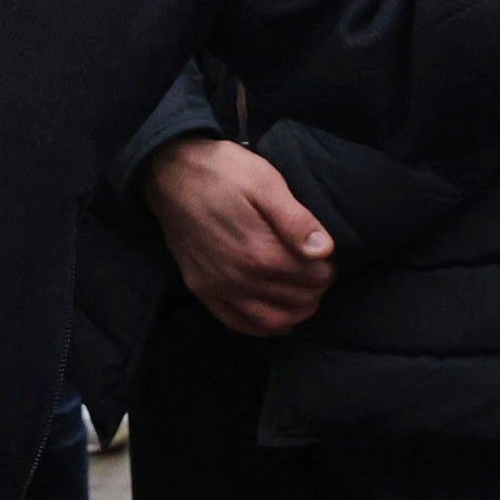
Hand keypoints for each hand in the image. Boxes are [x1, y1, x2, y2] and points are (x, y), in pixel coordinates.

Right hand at [141, 137, 335, 335]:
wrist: (170, 172)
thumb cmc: (221, 172)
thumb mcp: (265, 182)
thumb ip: (295, 219)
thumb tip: (324, 250)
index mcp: (258, 251)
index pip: (309, 278)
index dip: (326, 272)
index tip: (329, 261)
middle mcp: (238, 278)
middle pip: (293, 301)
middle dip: (315, 291)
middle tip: (322, 276)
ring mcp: (217, 287)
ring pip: (269, 321)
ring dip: (296, 314)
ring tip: (307, 296)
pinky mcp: (201, 289)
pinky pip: (236, 323)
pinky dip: (262, 328)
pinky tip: (279, 321)